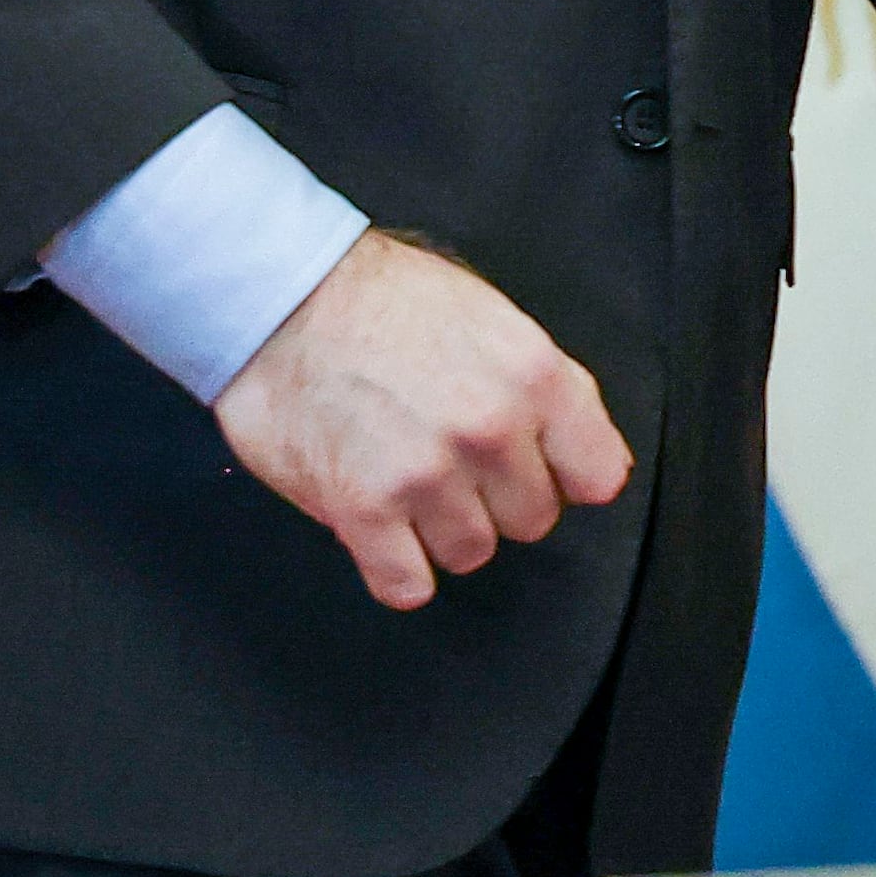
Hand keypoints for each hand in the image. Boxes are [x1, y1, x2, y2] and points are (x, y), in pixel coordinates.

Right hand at [213, 232, 629, 610]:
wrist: (277, 292)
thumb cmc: (377, 297)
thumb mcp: (487, 316)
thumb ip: (549, 388)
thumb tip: (591, 458)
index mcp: (531, 374)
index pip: (597, 476)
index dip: (561, 474)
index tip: (531, 465)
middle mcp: (489, 427)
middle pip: (531, 521)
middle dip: (492, 496)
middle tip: (444, 454)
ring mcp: (427, 472)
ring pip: (470, 554)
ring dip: (436, 528)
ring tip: (400, 474)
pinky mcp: (365, 509)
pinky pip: (407, 584)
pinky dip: (392, 564)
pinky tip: (376, 519)